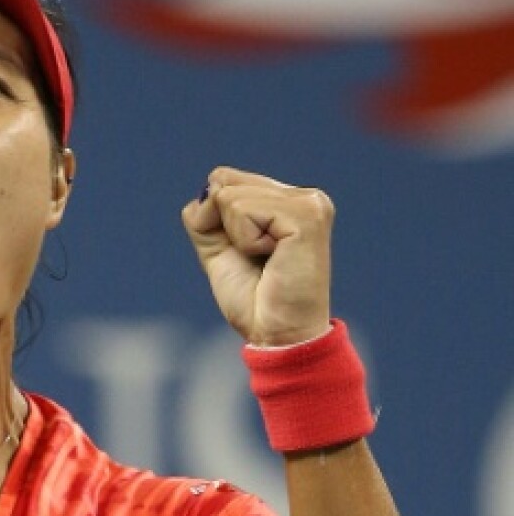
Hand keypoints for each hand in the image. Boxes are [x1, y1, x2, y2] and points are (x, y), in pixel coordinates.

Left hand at [182, 166, 333, 347]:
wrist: (278, 336)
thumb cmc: (253, 301)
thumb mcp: (218, 251)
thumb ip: (205, 217)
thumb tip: (209, 189)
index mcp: (287, 200)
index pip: (224, 179)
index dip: (216, 219)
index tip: (246, 254)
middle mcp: (304, 196)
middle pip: (223, 181)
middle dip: (224, 228)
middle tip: (256, 260)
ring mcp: (309, 202)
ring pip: (230, 196)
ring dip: (237, 239)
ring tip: (267, 261)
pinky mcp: (306, 216)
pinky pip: (243, 210)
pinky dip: (246, 242)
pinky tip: (274, 259)